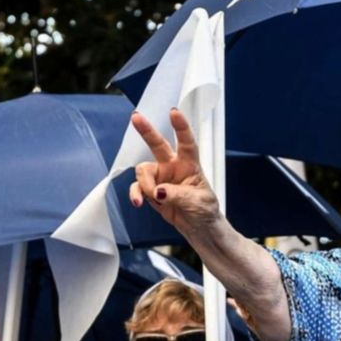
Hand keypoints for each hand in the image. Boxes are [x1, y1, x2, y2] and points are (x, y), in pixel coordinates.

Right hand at [129, 109, 220, 235]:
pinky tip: (138, 203)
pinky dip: (135, 194)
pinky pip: (137, 187)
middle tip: (135, 117)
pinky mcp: (150, 191)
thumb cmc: (205, 210)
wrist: (199, 227)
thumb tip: (158, 191)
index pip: (186, 142)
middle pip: (158, 144)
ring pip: (143, 169)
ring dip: (144, 183)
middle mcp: (173, 166)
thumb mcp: (198, 202)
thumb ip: (178, 195)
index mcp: (190, 165)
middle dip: (146, 131)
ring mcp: (160, 177)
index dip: (181, 127)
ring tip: (152, 196)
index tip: (174, 112)